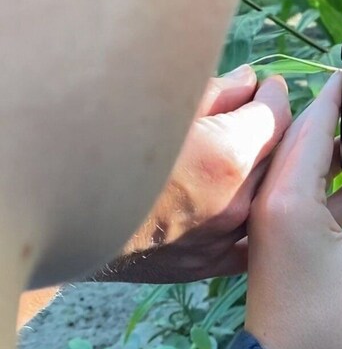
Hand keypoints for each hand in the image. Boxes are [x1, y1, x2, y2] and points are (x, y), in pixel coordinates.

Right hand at [94, 65, 291, 282]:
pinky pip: (251, 240)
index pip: (276, 117)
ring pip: (269, 198)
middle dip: (273, 132)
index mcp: (226, 157)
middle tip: (261, 115)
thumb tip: (249, 83)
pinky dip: (254, 218)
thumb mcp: (157, 102)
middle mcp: (235, 203)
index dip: (274, 96)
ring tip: (250, 152)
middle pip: (279, 157)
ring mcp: (224, 239)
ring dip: (266, 173)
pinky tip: (246, 200)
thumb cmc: (98, 145)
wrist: (55, 213)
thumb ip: (216, 92)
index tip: (269, 88)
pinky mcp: (209, 264)